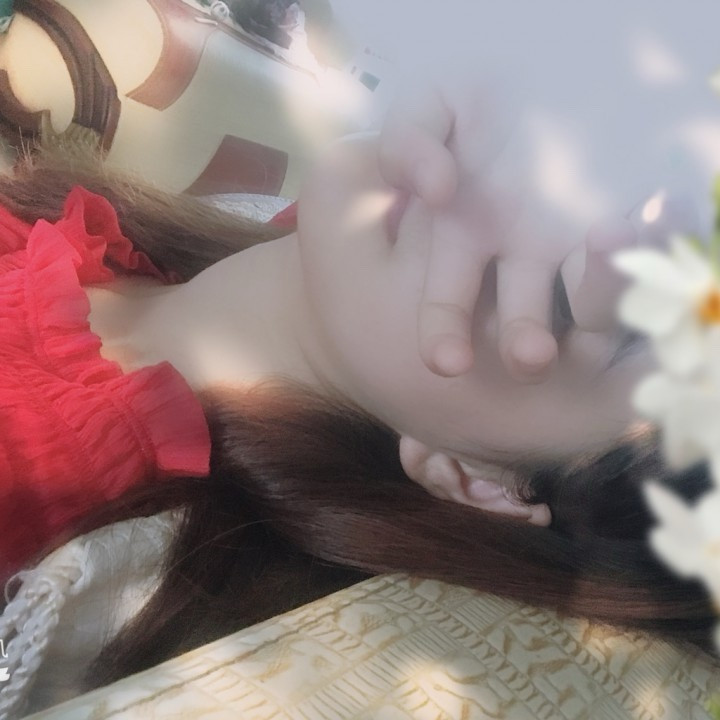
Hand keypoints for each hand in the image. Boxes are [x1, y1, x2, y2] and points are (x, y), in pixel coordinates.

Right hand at [377, 79, 636, 381]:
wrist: (548, 75)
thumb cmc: (477, 103)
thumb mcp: (430, 109)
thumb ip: (409, 145)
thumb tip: (437, 192)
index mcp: (463, 246)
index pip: (449, 308)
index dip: (444, 337)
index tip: (449, 362)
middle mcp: (520, 262)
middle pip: (523, 326)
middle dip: (525, 346)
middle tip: (531, 356)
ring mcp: (577, 248)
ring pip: (591, 300)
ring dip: (600, 292)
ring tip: (605, 243)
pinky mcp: (630, 226)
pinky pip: (648, 247)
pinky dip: (657, 235)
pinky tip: (657, 211)